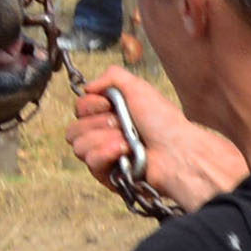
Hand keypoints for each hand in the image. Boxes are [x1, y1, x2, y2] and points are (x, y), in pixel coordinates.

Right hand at [66, 65, 238, 206]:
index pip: (79, 109)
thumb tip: (88, 87)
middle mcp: (105, 134)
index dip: (91, 106)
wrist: (175, 150)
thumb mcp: (138, 87)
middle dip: (98, 123)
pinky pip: (90, 162)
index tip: (108, 105)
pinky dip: (107, 153)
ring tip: (127, 141)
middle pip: (74, 130)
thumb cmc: (163, 121)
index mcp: (111, 113)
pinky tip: (124, 153)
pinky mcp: (108, 175)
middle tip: (122, 124)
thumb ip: (111, 76)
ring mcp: (105, 156)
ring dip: (104, 139)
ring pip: (79, 146)